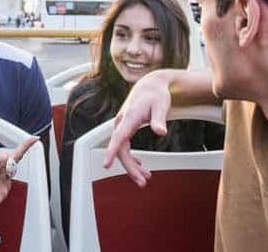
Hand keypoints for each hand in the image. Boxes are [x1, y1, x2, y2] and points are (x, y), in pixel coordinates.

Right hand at [103, 71, 173, 186]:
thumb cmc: (156, 94)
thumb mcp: (161, 105)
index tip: (106, 164)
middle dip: (130, 167)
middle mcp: (122, 122)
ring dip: (132, 166)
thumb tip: (161, 132)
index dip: (111, 152)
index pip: (118, 138)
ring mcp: (123, 126)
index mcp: (129, 117)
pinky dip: (132, 159)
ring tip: (144, 178)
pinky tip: (140, 166)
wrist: (151, 85)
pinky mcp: (126, 128)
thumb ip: (159, 119)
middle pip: (121, 150)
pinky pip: (125, 147)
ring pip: (123, 151)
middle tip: (142, 181)